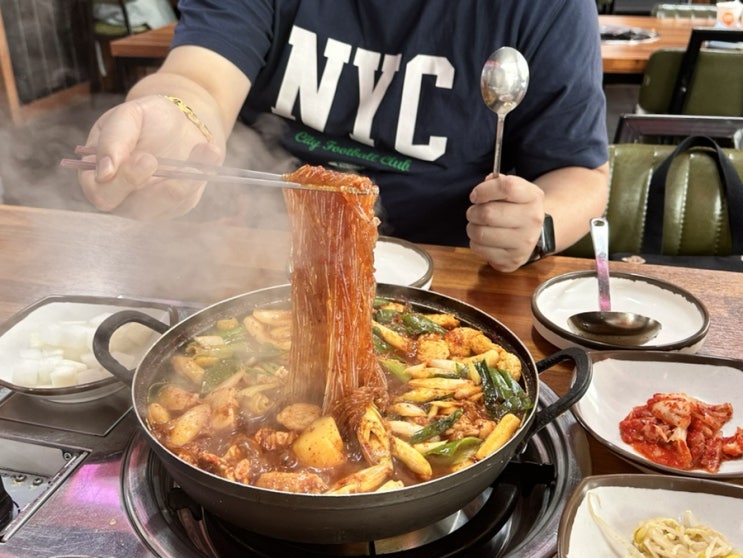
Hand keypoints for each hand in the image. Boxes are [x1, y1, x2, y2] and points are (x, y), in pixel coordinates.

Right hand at [79, 95, 222, 219]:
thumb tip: (104, 172)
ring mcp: (151, 205)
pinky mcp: (176, 205)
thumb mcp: (128, 116)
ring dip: (183, 181)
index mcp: (99, 176)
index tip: (144, 160)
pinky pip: (186, 199)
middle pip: (133, 210)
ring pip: (164, 207)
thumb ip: (113, 140)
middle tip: (155, 160)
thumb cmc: (146, 119)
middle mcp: (123, 198)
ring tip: (202, 149)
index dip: (120, 183)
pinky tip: (209, 151)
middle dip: (151, 188)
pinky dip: (199, 176)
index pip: (100, 194)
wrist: (179, 123)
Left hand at [466, 173, 544, 271]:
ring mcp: (524, 243)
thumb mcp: (516, 190)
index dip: (484, 190)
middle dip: (473, 212)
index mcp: (533, 197)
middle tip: (474, 212)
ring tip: (478, 225)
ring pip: (480, 233)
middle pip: (488, 213)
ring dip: (472, 227)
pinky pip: (479, 249)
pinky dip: (475, 243)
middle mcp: (532, 220)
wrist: (535, 234)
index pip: (506, 187)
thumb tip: (485, 184)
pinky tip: (484, 239)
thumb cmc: (518, 208)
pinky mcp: (512, 260)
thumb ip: (498, 182)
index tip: (475, 196)